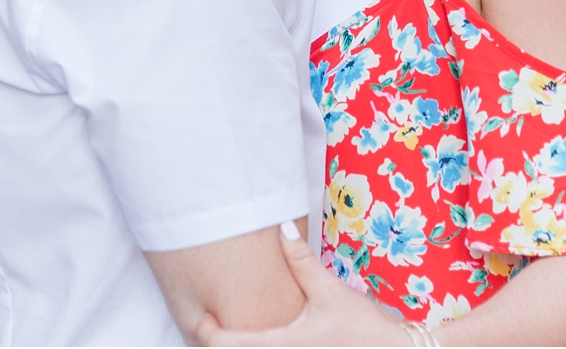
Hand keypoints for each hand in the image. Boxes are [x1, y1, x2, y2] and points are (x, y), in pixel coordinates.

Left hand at [195, 224, 408, 346]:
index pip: (229, 347)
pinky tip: (256, 337)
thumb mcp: (329, 290)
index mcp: (283, 345)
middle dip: (217, 342)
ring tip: (231, 326)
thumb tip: (283, 228)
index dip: (207, 332)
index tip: (204, 314)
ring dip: (237, 346)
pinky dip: (254, 347)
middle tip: (211, 319)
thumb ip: (301, 260)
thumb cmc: (362, 327)